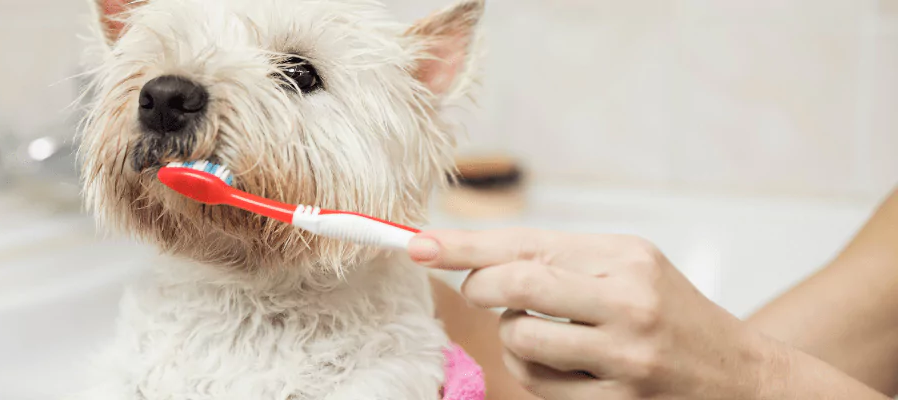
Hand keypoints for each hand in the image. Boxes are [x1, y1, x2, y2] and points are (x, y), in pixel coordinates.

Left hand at [408, 228, 771, 398]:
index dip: (463, 245)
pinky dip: (537, 373)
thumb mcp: (627, 267)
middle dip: (480, 287)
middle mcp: (628, 301)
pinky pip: (539, 385)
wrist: (742, 377)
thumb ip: (557, 259)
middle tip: (480, 290)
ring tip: (546, 334)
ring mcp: (625, 356)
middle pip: (515, 285)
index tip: (415, 244)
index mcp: (625, 257)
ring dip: (514, 337)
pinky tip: (569, 367)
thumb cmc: (668, 313)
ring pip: (519, 339)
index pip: (526, 242)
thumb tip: (471, 257)